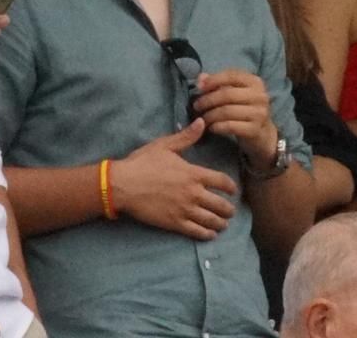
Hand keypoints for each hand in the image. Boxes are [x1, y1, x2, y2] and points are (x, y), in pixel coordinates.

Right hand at [110, 119, 238, 239]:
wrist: (123, 185)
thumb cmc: (142, 163)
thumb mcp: (164, 145)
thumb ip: (186, 137)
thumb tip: (202, 122)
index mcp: (193, 173)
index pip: (223, 181)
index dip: (231, 187)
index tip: (233, 190)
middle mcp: (194, 193)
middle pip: (222, 205)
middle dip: (229, 210)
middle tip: (230, 211)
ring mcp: (185, 210)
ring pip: (212, 221)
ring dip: (221, 224)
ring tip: (223, 225)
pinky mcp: (175, 223)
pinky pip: (198, 232)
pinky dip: (207, 235)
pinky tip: (210, 234)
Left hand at [193, 69, 277, 168]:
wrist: (263, 134)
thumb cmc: (244, 109)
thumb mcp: (234, 93)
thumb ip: (218, 83)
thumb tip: (201, 78)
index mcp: (255, 82)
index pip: (231, 75)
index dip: (213, 80)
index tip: (199, 87)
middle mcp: (260, 95)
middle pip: (227, 94)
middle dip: (208, 100)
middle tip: (196, 106)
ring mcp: (259, 113)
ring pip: (227, 111)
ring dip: (210, 115)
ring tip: (202, 118)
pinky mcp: (255, 130)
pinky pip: (230, 126)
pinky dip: (217, 126)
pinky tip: (211, 127)